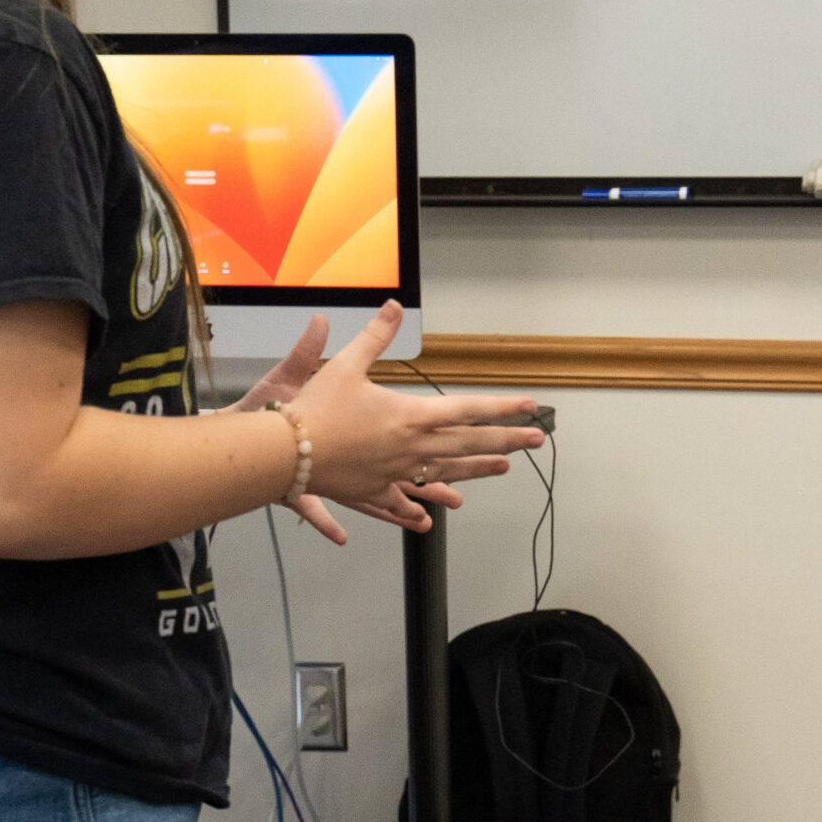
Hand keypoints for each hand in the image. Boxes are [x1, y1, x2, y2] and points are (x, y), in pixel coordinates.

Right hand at [273, 303, 543, 536]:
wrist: (284, 453)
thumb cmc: (314, 410)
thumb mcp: (345, 365)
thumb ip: (375, 336)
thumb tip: (393, 306)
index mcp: (410, 416)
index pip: (469, 410)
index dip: (503, 408)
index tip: (530, 407)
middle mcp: (411, 448)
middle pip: (470, 444)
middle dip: (507, 440)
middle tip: (537, 440)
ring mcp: (396, 472)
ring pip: (448, 471)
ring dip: (479, 468)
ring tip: (504, 468)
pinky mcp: (375, 489)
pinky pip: (404, 499)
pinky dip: (420, 504)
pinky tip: (431, 514)